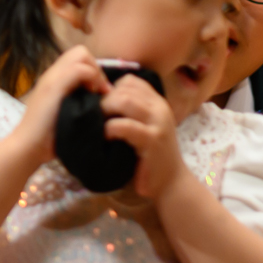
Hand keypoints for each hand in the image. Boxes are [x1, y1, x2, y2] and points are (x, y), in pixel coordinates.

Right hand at [8, 46, 110, 164]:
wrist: (28, 147)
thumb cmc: (47, 137)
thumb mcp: (66, 113)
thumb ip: (77, 101)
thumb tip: (100, 98)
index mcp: (53, 80)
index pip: (78, 58)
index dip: (93, 70)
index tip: (99, 92)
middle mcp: (51, 75)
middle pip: (80, 51)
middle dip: (96, 68)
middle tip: (99, 91)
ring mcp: (51, 79)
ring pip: (81, 54)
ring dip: (95, 72)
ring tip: (96, 93)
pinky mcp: (53, 87)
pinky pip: (80, 69)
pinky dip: (92, 79)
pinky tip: (92, 97)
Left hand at [104, 70, 185, 200]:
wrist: (170, 181)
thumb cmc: (149, 156)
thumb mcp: (143, 127)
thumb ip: (129, 113)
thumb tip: (99, 100)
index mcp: (156, 102)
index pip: (129, 81)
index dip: (109, 89)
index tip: (98, 105)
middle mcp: (159, 108)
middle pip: (124, 88)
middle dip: (103, 100)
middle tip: (93, 117)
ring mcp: (158, 122)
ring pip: (125, 100)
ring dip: (105, 110)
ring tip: (97, 125)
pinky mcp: (153, 140)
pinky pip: (125, 126)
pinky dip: (109, 129)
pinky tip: (104, 138)